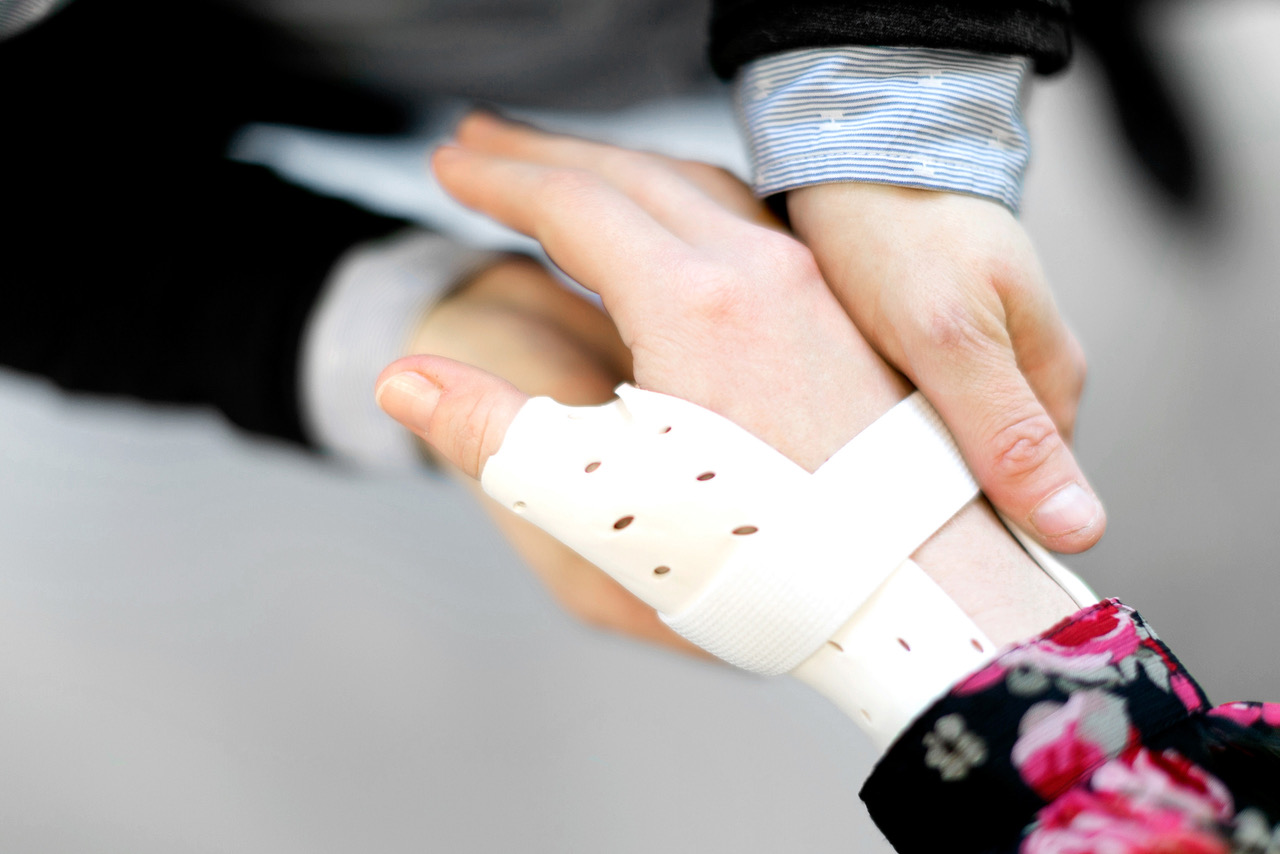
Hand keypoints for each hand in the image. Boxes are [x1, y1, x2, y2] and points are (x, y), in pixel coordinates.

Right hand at [378, 115, 1077, 647]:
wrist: (919, 592)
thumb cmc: (766, 565)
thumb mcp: (606, 509)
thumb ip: (495, 434)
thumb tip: (400, 377)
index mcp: (694, 303)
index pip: (575, 205)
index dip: (500, 179)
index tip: (448, 161)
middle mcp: (761, 271)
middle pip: (633, 175)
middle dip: (547, 154)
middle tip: (482, 141)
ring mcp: (814, 285)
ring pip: (699, 185)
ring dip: (621, 165)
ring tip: (569, 168)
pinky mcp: (847, 313)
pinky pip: (749, 215)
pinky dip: (687, 195)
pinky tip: (685, 221)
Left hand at [788, 183, 1103, 552]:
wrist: (851, 142)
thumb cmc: (896, 229)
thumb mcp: (950, 336)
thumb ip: (1006, 431)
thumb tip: (1079, 528)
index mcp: (1048, 379)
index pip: (1030, 496)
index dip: (973, 529)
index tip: (910, 546)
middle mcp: (1016, 370)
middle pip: (982, 472)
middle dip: (924, 495)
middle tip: (858, 510)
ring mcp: (970, 352)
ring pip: (936, 442)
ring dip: (890, 459)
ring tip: (835, 468)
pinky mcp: (922, 337)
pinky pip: (903, 407)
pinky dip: (867, 422)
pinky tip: (829, 424)